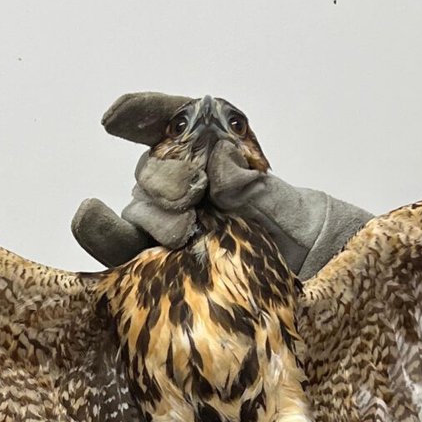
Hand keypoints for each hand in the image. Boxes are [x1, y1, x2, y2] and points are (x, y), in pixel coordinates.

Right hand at [72, 91, 371, 275]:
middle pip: (155, 173)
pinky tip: (89, 218)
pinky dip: (105, 236)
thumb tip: (218, 160)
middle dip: (163, 178)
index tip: (115, 118)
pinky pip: (126, 256)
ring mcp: (178, 239)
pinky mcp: (167, 279)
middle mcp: (196, 199)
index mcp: (226, 168)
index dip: (146, 115)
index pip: (180, 128)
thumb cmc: (320, 252)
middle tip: (190, 198)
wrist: (332, 306)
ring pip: (136, 212)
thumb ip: (258, 188)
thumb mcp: (300, 214)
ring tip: (176, 232)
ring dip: (143, 214)